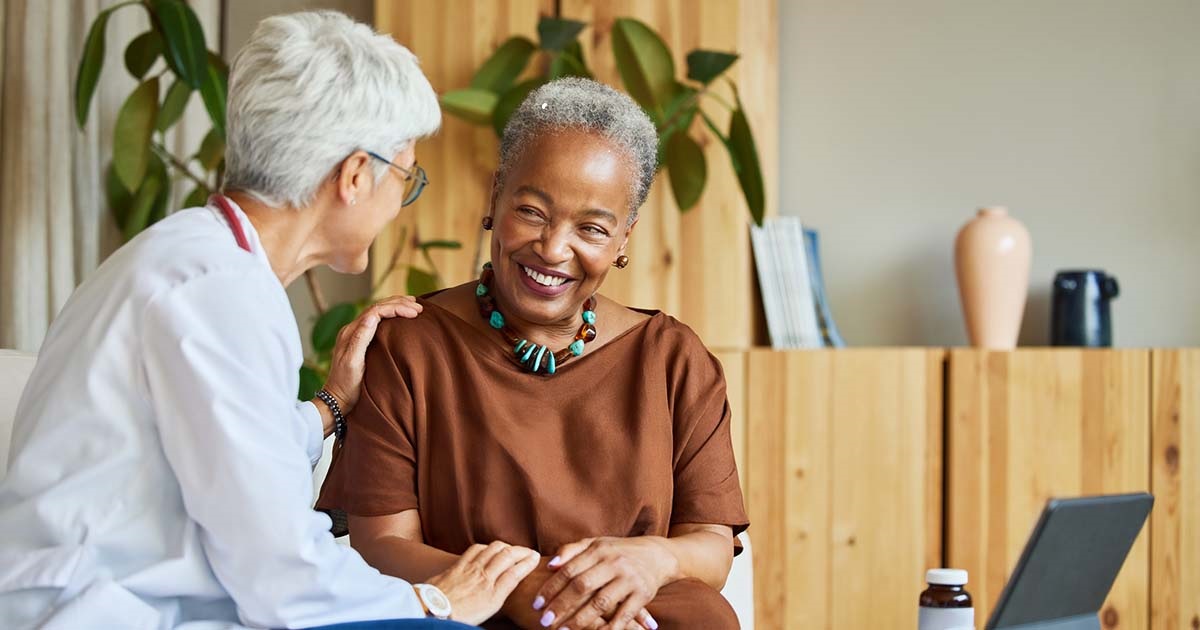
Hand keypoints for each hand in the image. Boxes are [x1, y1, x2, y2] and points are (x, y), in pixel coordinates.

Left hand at [322, 295, 421, 412]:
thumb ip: (361, 338)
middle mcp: (352, 330)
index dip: (396, 308)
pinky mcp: (360, 341)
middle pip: (377, 308)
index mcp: (351, 332)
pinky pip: (376, 321)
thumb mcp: (353, 363)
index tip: (414, 313)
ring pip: (377, 312)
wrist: (337, 399)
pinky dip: (390, 315)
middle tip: (418, 307)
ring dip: (395, 306)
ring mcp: (355, 335)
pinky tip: (399, 317)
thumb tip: (373, 316)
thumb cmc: (346, 384)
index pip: (376, 311)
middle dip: (398, 304)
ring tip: (412, 305)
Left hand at [427, 541, 540, 625]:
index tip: (536, 557)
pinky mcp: (458, 565)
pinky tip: (488, 549)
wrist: (431, 611)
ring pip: (493, 549)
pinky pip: (475, 549)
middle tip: (530, 551)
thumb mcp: (487, 612)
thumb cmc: (459, 617)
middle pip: (507, 556)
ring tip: (511, 549)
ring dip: (506, 546)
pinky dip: (486, 546)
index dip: (528, 563)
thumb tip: (512, 580)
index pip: (516, 572)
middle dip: (522, 551)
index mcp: (493, 594)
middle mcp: (484, 578)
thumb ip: (500, 594)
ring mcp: (470, 569)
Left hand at [502, 558, 649, 629]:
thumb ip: (572, 550)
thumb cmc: (620, 551)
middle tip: (544, 621)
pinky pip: (623, 616)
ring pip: (601, 603)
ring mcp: (629, 579)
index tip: (536, 604)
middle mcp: (614, 563)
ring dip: (579, 620)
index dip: (551, 587)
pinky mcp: (643, 595)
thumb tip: (550, 565)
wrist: (659, 555)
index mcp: (599, 550)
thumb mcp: (597, 544)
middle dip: (561, 605)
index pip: (569, 570)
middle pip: (582, 586)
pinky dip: (609, 629)